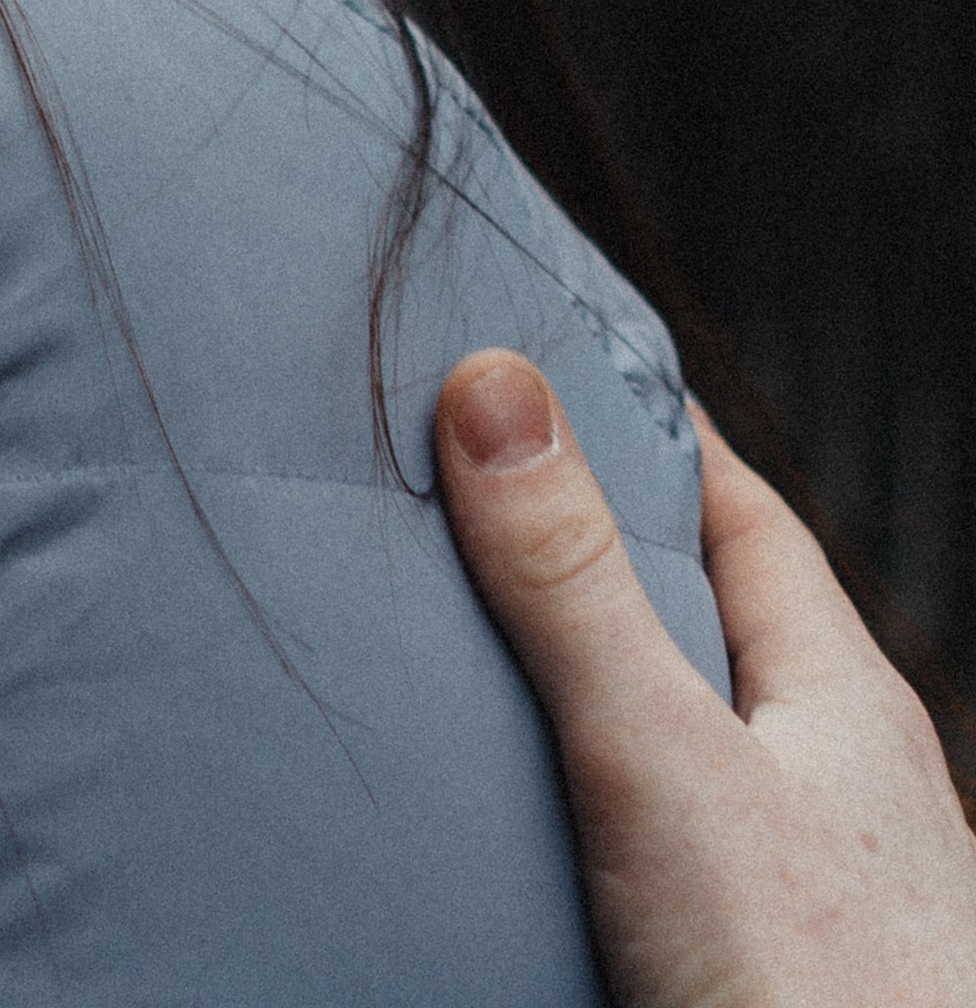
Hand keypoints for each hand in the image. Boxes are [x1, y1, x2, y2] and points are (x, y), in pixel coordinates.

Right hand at [435, 349, 975, 1007]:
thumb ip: (576, 589)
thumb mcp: (667, 767)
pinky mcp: (782, 974)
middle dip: (598, 565)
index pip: (736, 505)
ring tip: (476, 671)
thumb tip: (494, 386)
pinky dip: (605, 815)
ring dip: (600, 701)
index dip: (638, 430)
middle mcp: (846, 779)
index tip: (539, 367)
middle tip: (466, 510)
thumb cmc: (822, 1001)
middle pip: (715, 625)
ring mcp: (826, 887)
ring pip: (701, 747)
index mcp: (840, 691)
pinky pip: (684, 851)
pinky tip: (545, 845)